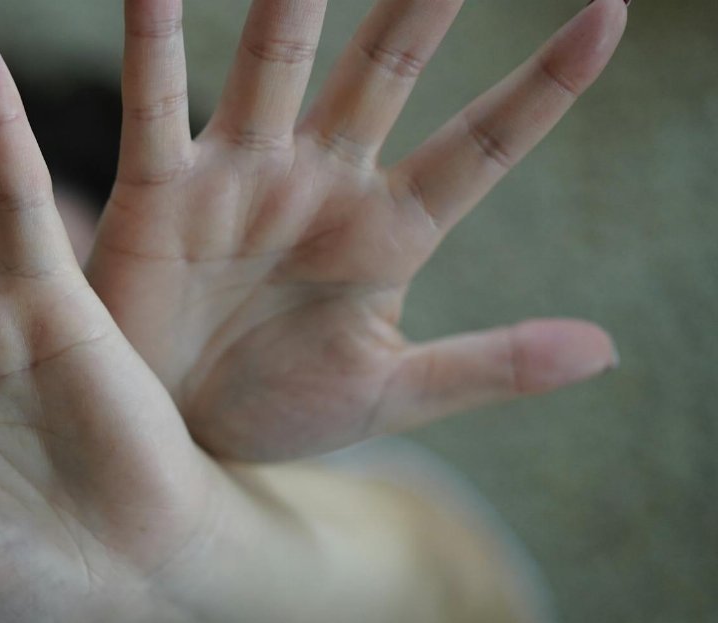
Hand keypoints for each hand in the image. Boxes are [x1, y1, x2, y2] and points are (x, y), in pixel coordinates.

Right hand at [90, 0, 626, 459]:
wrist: (177, 440)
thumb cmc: (281, 409)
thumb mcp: (392, 394)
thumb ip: (488, 364)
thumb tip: (606, 348)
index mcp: (386, 231)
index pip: (477, 148)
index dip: (540, 89)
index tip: (609, 18)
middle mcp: (320, 181)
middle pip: (383, 70)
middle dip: (421, 4)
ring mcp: (242, 175)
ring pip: (276, 63)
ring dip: (291, 0)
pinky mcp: (161, 189)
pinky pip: (157, 104)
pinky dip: (153, 42)